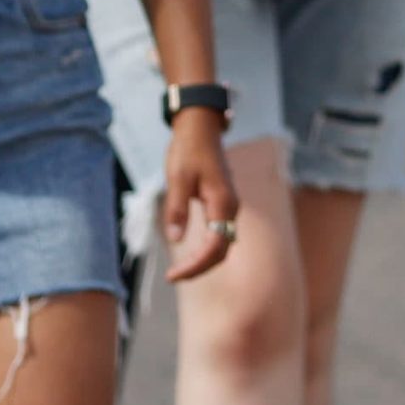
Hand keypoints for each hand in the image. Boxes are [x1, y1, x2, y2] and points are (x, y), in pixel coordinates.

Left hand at [160, 109, 238, 282]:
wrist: (200, 127)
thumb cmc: (188, 149)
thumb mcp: (177, 179)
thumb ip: (176, 209)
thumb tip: (176, 239)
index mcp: (223, 203)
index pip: (214, 248)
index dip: (195, 265)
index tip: (174, 275)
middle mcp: (231, 208)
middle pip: (221, 251)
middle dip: (199, 267)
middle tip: (173, 276)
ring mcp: (229, 206)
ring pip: (221, 244)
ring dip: (203, 260)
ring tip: (179, 270)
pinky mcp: (222, 203)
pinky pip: (219, 234)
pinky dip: (206, 248)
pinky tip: (189, 253)